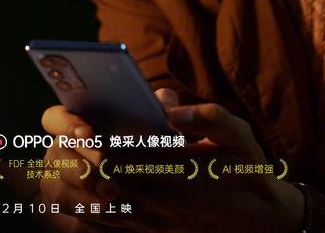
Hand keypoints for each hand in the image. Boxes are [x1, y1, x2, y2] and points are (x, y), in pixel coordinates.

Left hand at [40, 92, 304, 232]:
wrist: (258, 222)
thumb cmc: (246, 170)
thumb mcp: (237, 135)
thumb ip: (205, 115)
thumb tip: (165, 104)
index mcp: (169, 168)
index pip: (110, 152)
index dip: (87, 137)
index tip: (84, 121)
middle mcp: (150, 197)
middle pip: (88, 177)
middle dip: (70, 153)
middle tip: (68, 132)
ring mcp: (144, 219)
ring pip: (85, 205)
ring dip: (67, 179)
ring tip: (65, 153)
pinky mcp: (143, 230)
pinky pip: (96, 225)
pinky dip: (75, 206)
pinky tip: (74, 186)